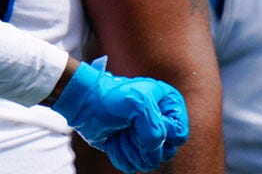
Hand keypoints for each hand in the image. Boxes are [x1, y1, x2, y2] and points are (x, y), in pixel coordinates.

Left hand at [51, 56, 188, 172]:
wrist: (84, 102)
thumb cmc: (111, 96)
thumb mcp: (138, 103)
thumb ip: (155, 128)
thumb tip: (154, 151)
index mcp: (170, 106)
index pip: (178, 135)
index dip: (160, 133)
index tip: (139, 120)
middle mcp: (163, 124)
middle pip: (167, 152)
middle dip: (142, 142)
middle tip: (127, 128)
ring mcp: (148, 139)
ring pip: (150, 162)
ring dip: (130, 148)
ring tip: (120, 132)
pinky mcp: (133, 150)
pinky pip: (133, 166)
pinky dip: (120, 154)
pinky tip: (113, 140)